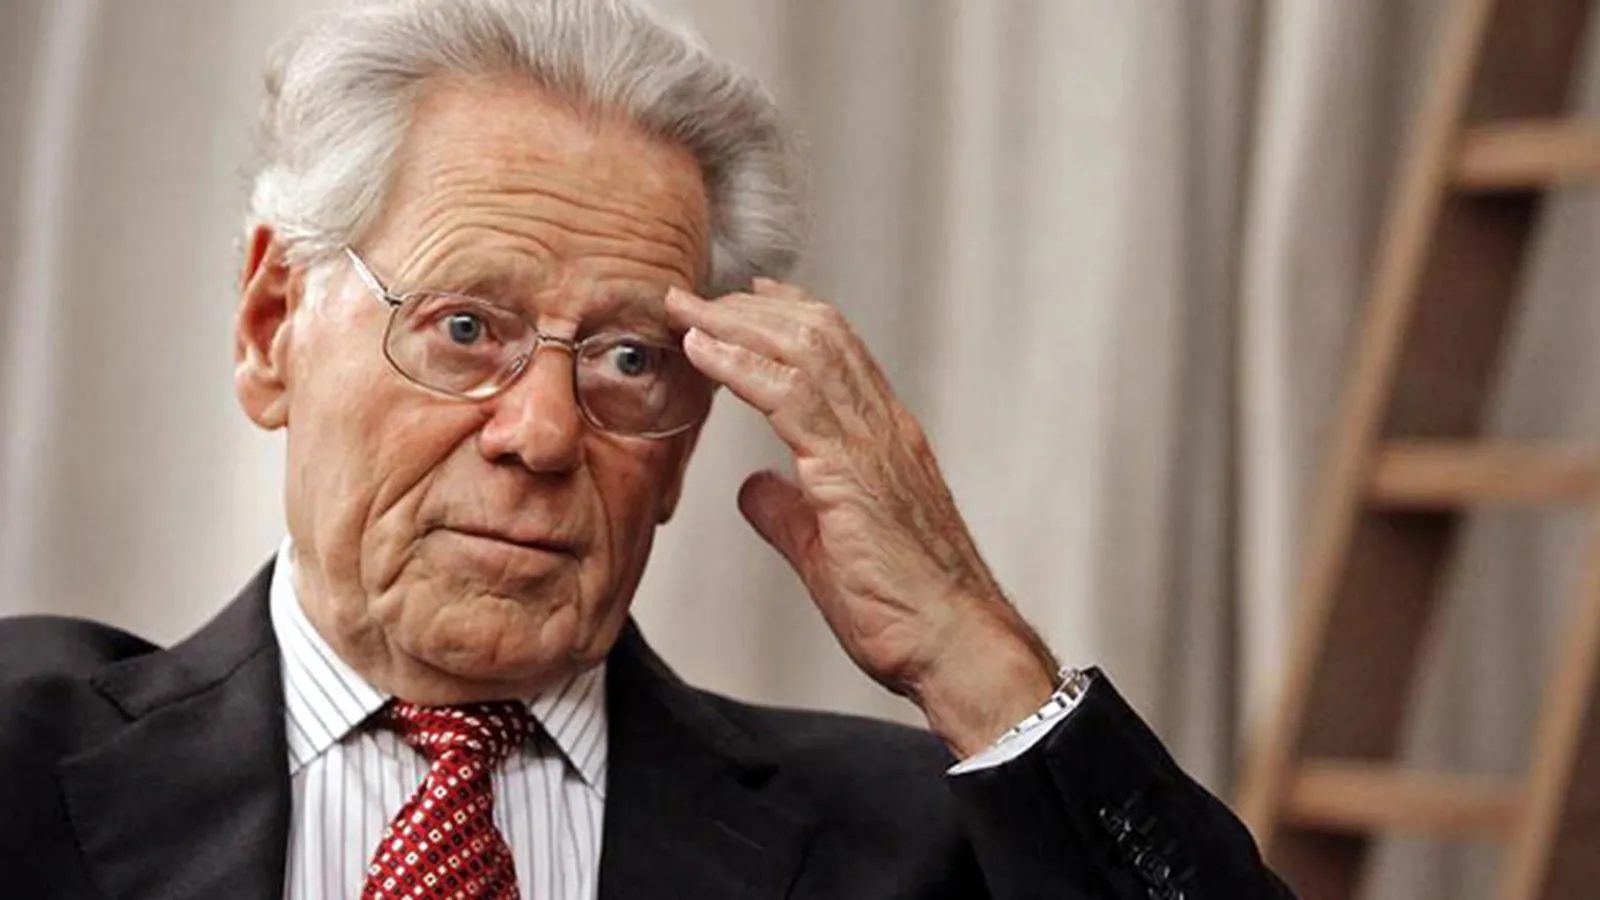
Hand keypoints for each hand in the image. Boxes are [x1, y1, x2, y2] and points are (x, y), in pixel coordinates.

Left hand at [665, 280, 1058, 755]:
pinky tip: (701, 352)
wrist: (952, 642)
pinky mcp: (851, 471)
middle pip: (820, 333)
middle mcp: (883, 426)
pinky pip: (790, 397)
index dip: (788, 317)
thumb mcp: (827, 549)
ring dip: (739, 324)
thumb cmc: (903, 608)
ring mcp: (872, 443)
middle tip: (698, 295)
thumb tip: (754, 488)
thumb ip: (788, 512)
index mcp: (883, 439)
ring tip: (689, 310)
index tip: (746, 297)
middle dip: (753, 308)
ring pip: (807, 348)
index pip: (838, 351)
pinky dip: (739, 365)